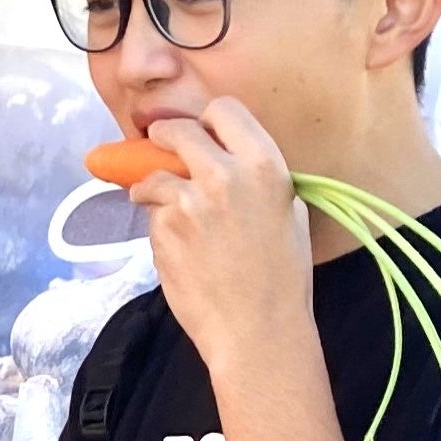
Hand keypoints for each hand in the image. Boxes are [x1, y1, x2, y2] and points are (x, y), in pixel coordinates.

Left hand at [131, 99, 321, 388]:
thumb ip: (256, 176)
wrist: (256, 330)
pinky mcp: (163, 228)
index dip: (207, 119)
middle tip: (160, 144)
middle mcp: (225, 174)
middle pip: (178, 130)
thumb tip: (226, 156)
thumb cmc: (280, 279)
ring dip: (152, 186)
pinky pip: (151, 211)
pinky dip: (156, 222)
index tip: (200, 131)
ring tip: (167, 208)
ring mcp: (189, 200)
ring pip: (155, 174)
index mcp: (265, 165)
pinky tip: (178, 247)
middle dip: (165, 137)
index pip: (224, 109)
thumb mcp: (289, 213)